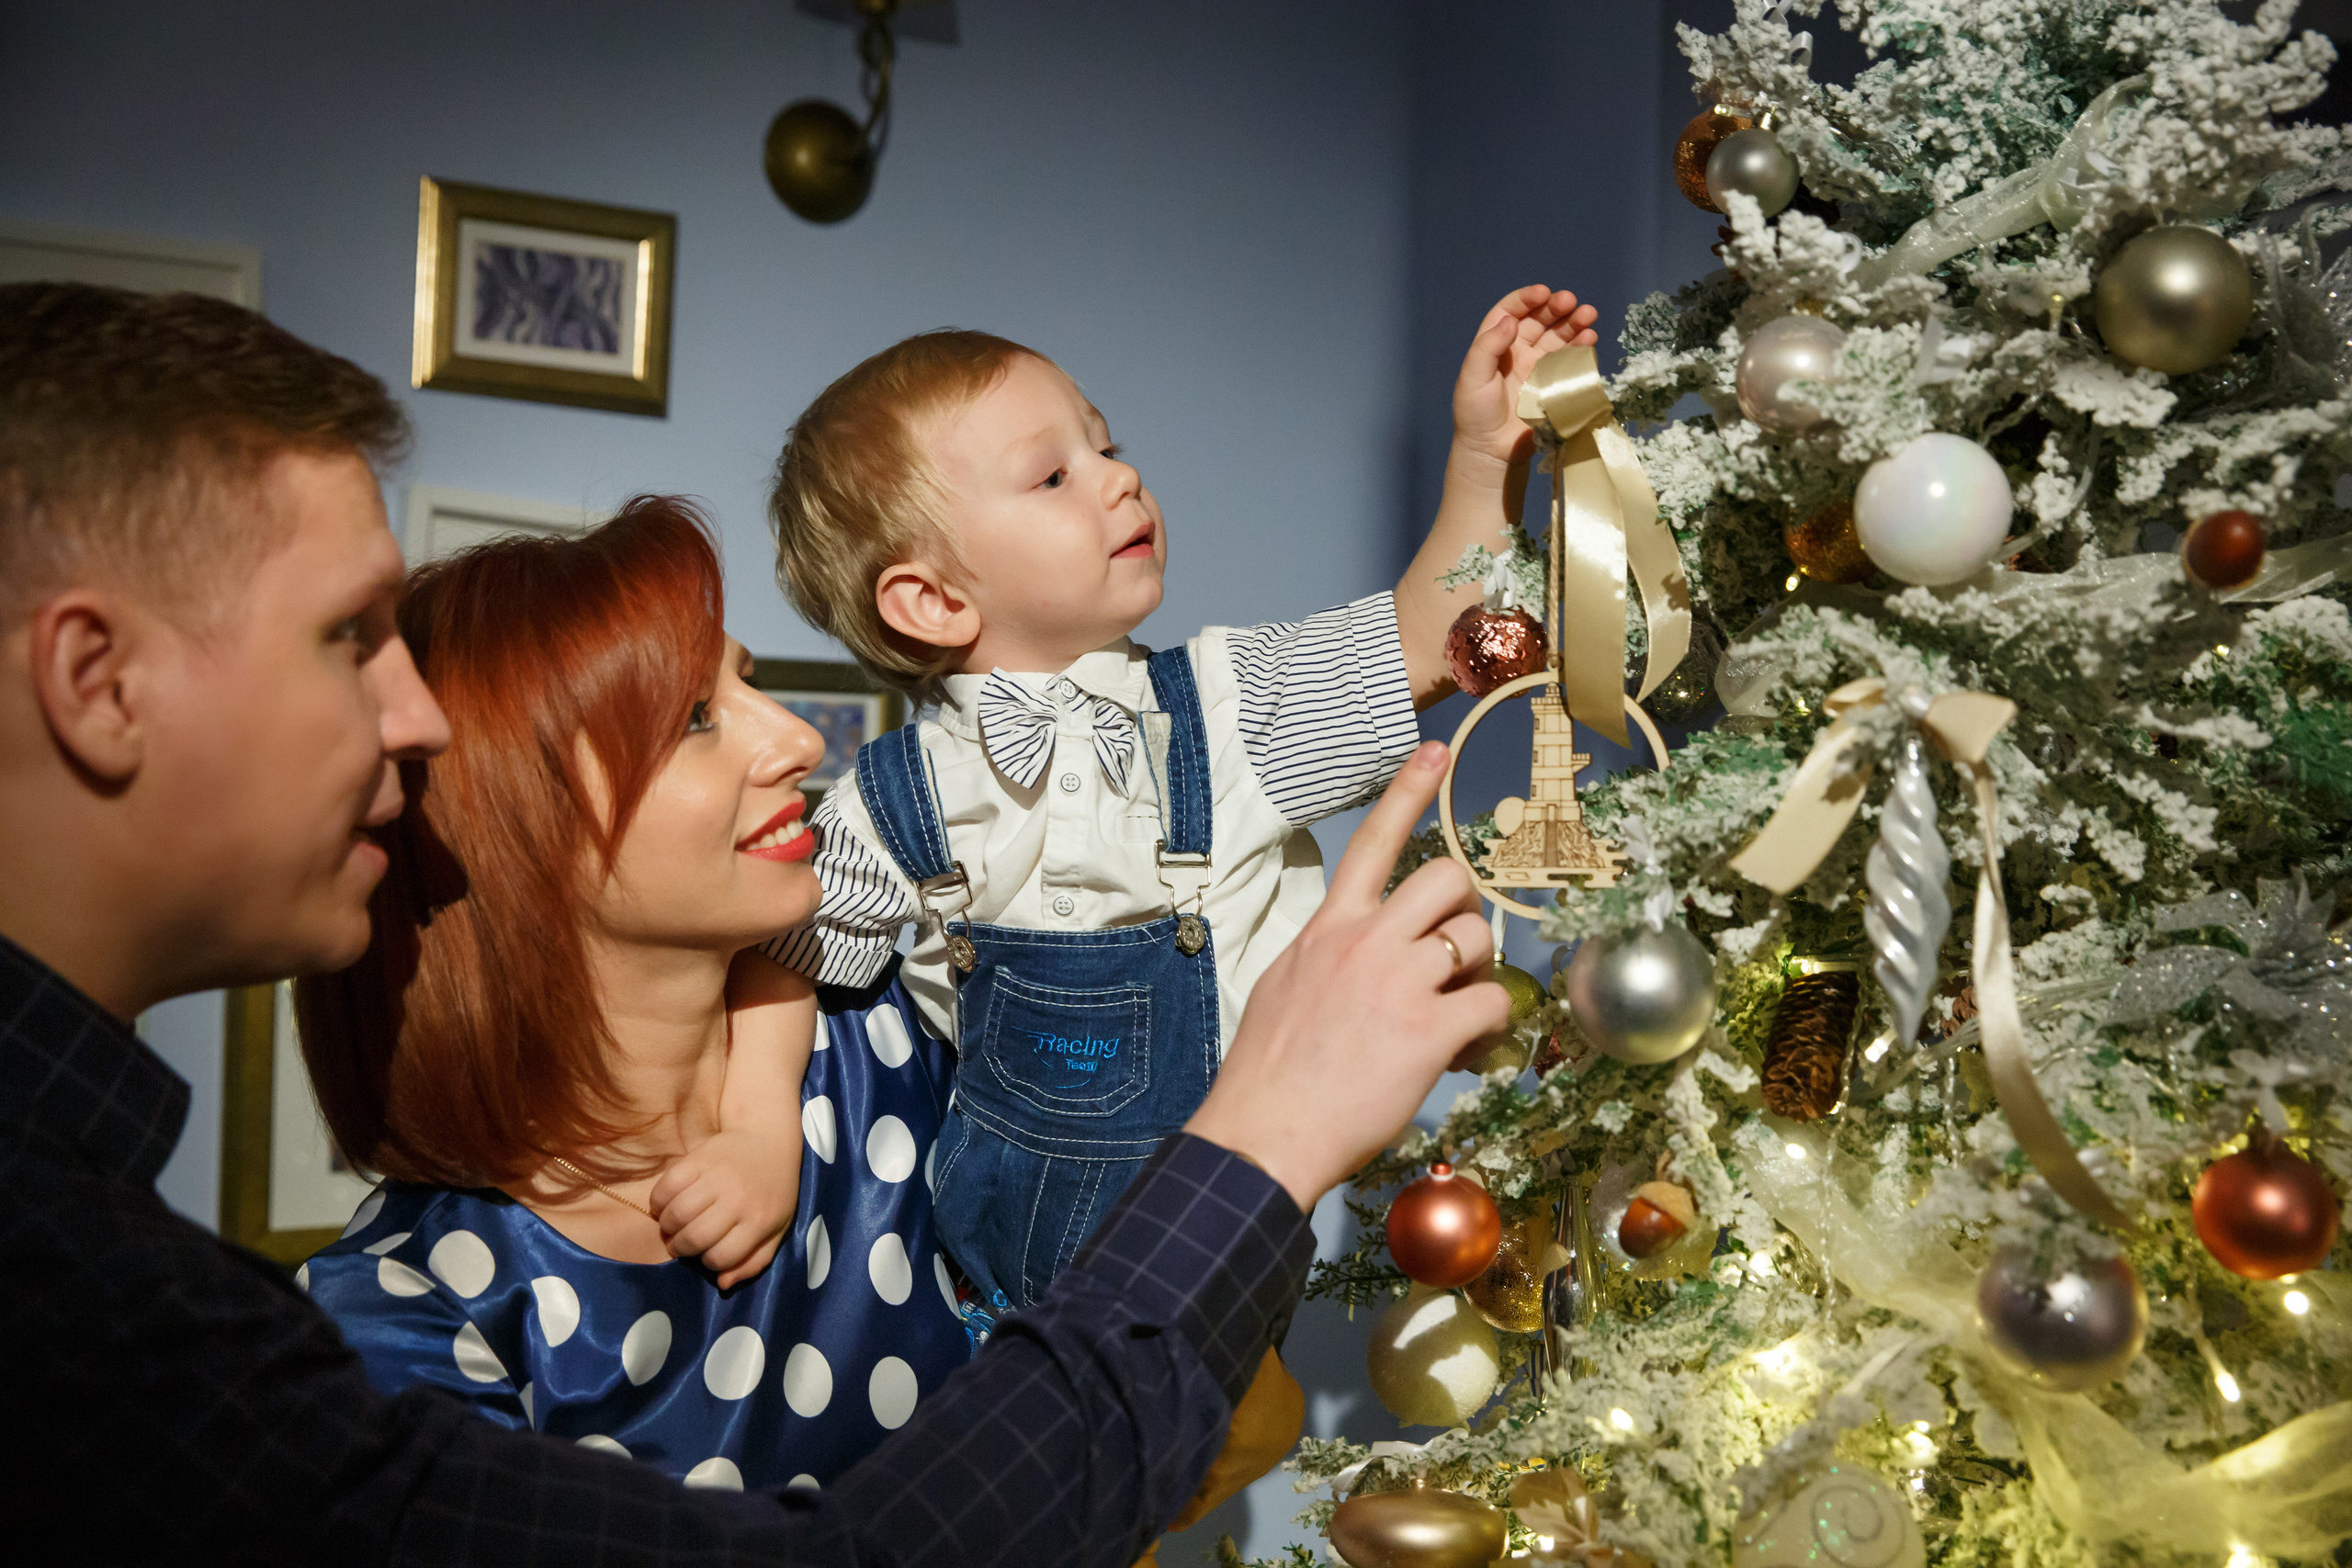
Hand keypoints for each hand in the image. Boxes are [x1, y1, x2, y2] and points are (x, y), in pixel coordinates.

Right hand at [650, 1128, 798, 1288]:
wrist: (768, 1136)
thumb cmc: (773, 1189)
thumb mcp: (776, 1228)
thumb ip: (754, 1261)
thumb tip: (722, 1284)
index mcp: (759, 1221)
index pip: (721, 1257)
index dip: (708, 1262)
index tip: (707, 1254)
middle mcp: (738, 1200)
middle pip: (695, 1238)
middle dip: (681, 1248)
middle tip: (679, 1244)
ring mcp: (717, 1177)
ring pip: (677, 1213)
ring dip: (667, 1227)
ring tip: (672, 1226)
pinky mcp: (698, 1158)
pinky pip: (667, 1186)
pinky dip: (658, 1201)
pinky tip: (665, 1205)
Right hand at [1184, 742, 1507, 1210]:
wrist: (1262, 1133)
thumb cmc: (1267, 1074)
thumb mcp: (1284, 988)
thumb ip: (1326, 959)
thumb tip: (1353, 960)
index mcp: (1328, 929)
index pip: (1371, 842)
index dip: (1408, 791)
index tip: (1435, 751)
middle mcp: (1365, 943)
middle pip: (1445, 879)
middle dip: (1467, 908)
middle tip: (1460, 949)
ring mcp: (1398, 984)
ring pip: (1476, 940)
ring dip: (1481, 974)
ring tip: (1461, 1015)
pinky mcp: (1429, 1034)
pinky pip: (1492, 1005)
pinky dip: (1494, 1029)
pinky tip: (1470, 1053)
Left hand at [1451, 285, 1599, 466]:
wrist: (1492, 450)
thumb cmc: (1475, 413)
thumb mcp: (1472, 378)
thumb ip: (1487, 347)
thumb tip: (1511, 320)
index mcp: (1496, 343)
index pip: (1511, 311)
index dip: (1526, 299)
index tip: (1543, 293)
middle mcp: (1518, 349)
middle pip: (1540, 319)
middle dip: (1556, 307)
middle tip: (1571, 301)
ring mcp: (1538, 365)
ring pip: (1559, 335)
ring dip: (1574, 322)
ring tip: (1589, 314)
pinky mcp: (1555, 382)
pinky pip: (1571, 359)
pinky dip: (1582, 346)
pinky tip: (1590, 338)